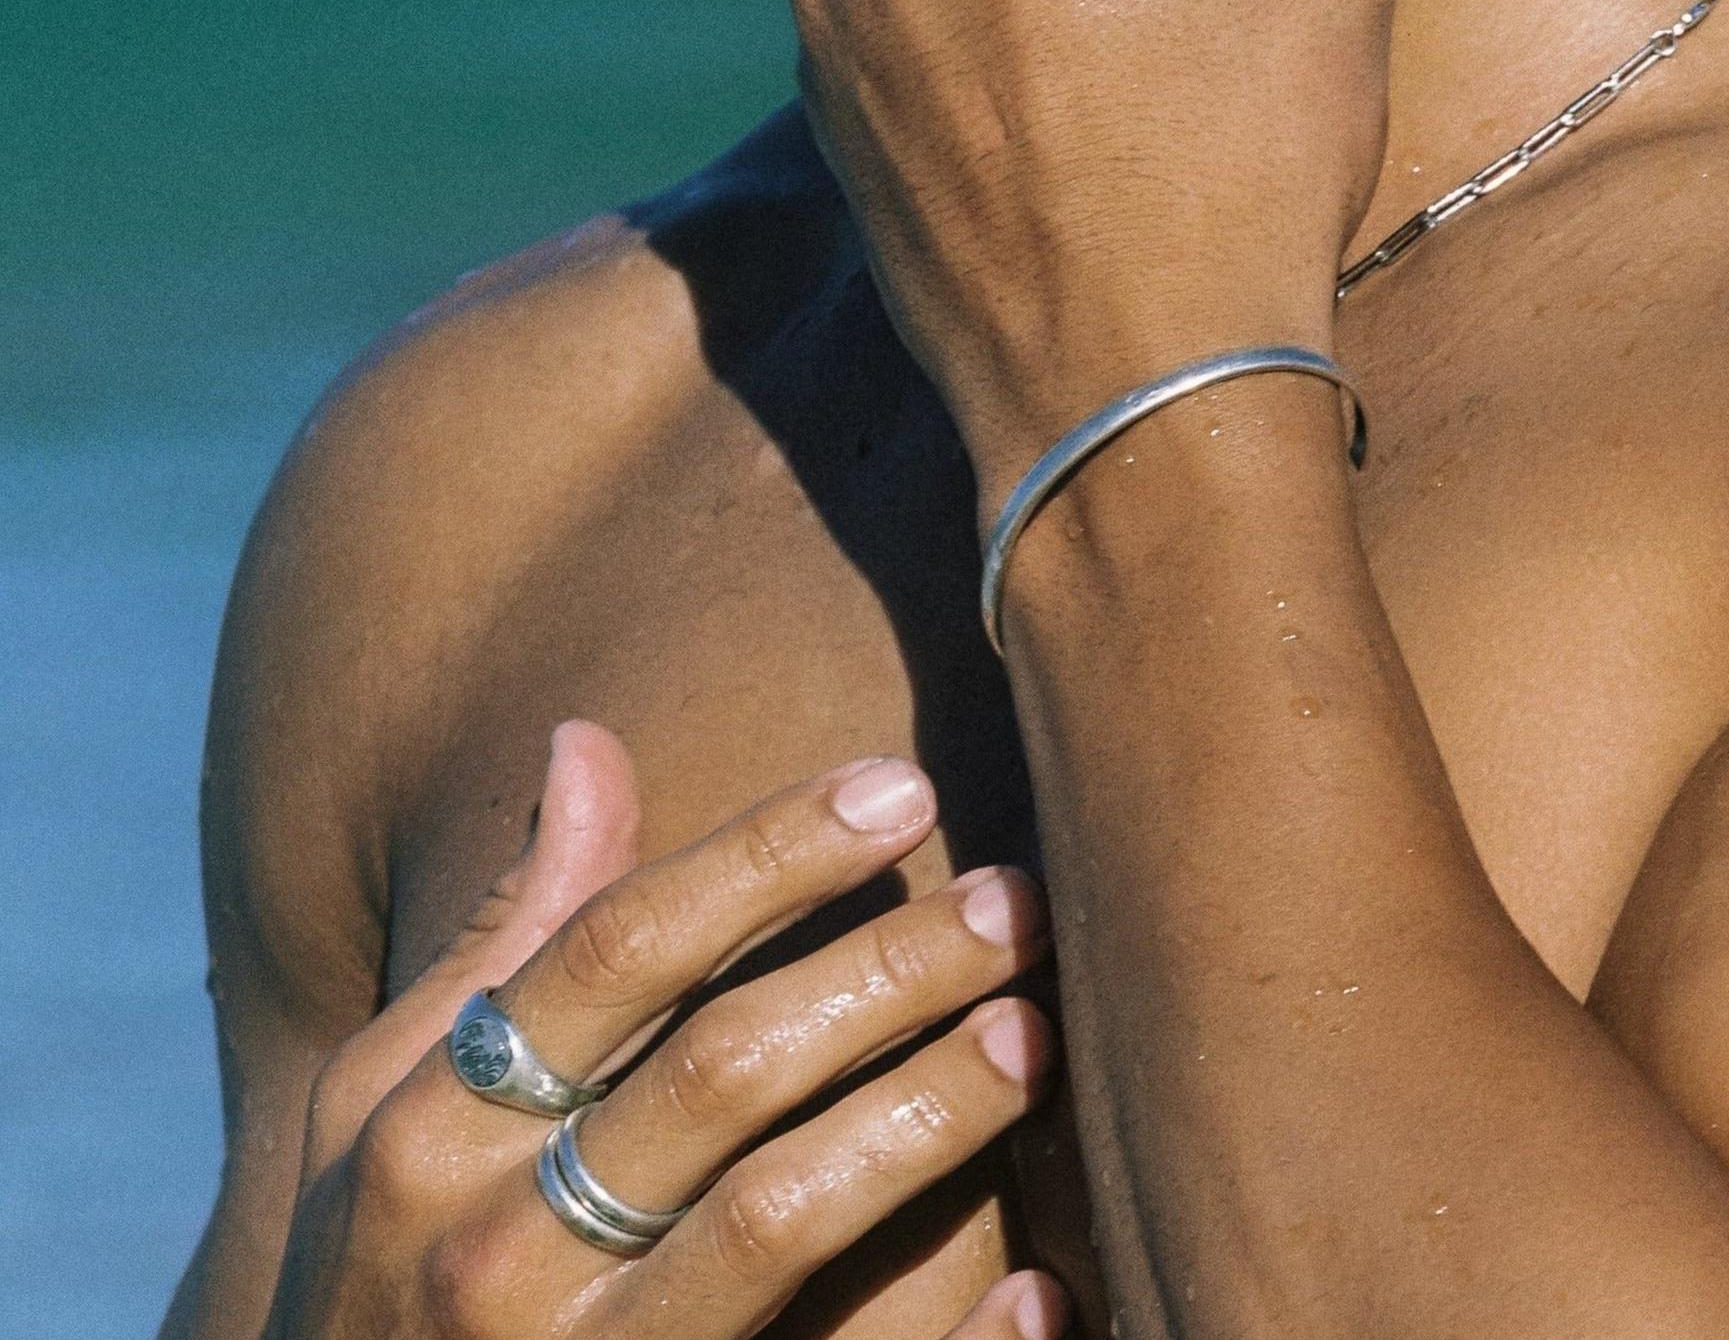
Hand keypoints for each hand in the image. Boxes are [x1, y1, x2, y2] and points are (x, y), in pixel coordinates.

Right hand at [266, 724, 1066, 1339]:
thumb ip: (507, 934)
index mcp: (435, 1129)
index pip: (622, 947)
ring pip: (781, 1217)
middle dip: (885, 970)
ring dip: (924, 1118)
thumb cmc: (390, 1273)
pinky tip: (1039, 1288)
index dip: (768, 854)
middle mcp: (496, 1248)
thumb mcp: (396, 1108)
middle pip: (725, 1067)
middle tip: (1017, 903)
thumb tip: (584, 742)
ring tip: (1037, 1036)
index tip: (900, 787)